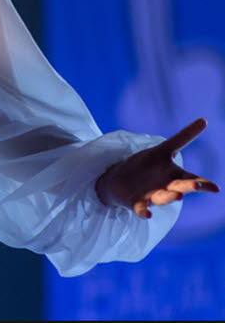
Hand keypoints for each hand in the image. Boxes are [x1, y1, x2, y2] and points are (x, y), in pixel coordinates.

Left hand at [95, 117, 220, 218]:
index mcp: (174, 176)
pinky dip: (144, 211)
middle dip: (189, 187)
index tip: (215, 188)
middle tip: (198, 184)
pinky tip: (147, 214)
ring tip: (177, 195)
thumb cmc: (147, 166)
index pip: (192, 179)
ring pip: (162, 198)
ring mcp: (151, 196)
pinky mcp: (135, 202)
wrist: (119, 181)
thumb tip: (205, 120)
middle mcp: (166, 188)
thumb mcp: (164, 149)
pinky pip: (141, 209)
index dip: (204, 184)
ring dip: (169, 197)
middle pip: (180, 188)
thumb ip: (184, 137)